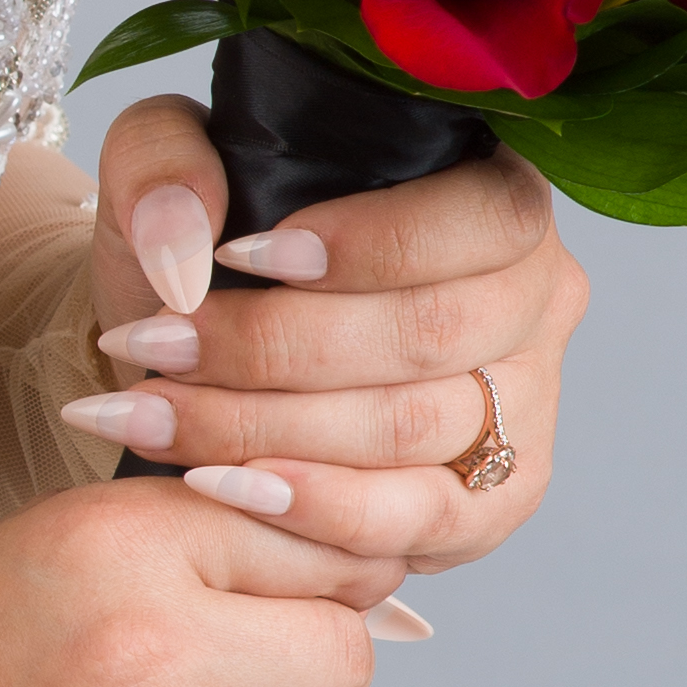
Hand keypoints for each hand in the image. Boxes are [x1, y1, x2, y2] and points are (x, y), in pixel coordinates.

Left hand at [78, 94, 589, 575]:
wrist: (200, 362)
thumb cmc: (210, 256)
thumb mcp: (168, 171)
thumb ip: (164, 165)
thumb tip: (187, 245)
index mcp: (500, 191)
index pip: (482, 218)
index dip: (369, 244)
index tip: (236, 256)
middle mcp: (535, 301)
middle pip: (433, 333)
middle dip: (275, 347)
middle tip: (155, 347)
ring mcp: (523, 411)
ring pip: (412, 429)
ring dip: (266, 426)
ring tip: (151, 413)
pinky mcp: (488, 505)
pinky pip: (413, 521)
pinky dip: (310, 509)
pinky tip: (219, 484)